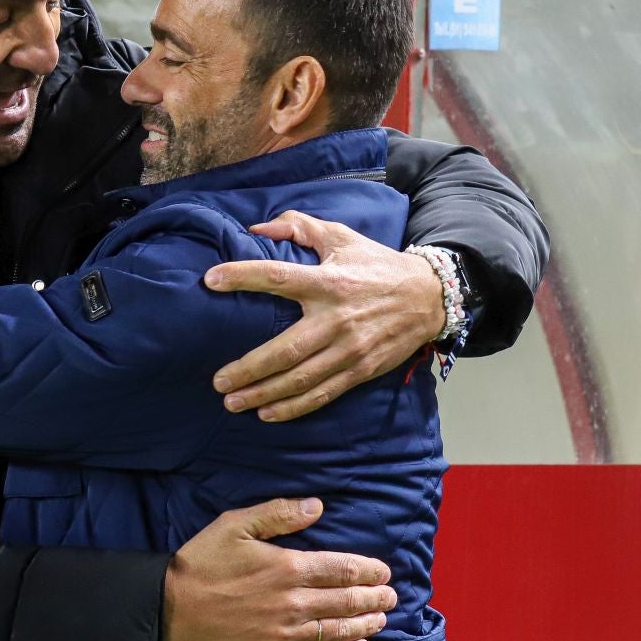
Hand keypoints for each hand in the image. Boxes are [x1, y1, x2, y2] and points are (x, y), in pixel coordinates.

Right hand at [162, 497, 395, 640]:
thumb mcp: (235, 524)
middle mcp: (294, 602)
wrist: (169, 609)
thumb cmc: (202, 562)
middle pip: (348, 601)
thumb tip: (318, 506)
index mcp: (288, 566)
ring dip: (366, 625)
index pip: (344, 569)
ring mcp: (285, 634)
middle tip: (391, 597)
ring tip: (381, 620)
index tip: (384, 573)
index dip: (370, 571)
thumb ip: (278, 514)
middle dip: (375, 599)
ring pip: (339, 630)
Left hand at [203, 211, 442, 422]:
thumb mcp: (341, 237)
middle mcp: (336, 318)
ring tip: (233, 402)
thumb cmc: (377, 265)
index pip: (278, 276)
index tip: (210, 280)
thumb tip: (258, 227)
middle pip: (285, 349)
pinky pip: (323, 393)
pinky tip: (268, 413)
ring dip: (264, 393)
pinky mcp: (361, 370)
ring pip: (301, 378)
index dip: (243, 276)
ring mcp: (350, 349)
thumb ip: (299, 226)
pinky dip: (294, 407)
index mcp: (328, 281)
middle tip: (218, 381)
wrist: (429, 297)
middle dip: (248, 368)